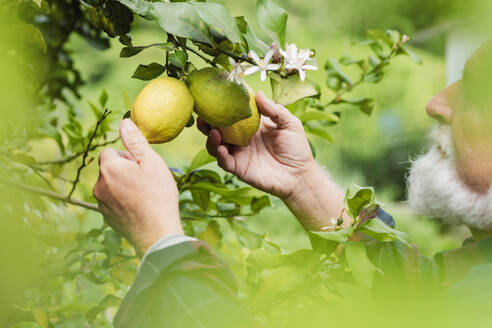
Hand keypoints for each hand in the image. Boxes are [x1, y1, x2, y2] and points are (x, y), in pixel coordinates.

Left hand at [93, 119, 182, 256]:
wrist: (156, 232)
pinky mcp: (107, 218)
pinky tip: (141, 208)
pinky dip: (124, 202)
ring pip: (111, 186)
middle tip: (146, 181)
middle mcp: (99, 185)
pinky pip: (113, 202)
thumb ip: (135, 141)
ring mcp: (101, 203)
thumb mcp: (150, 162)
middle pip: (110, 169)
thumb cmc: (157, 194)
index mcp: (108, 168)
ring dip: (124, 186)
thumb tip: (124, 122)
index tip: (142, 166)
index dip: (127, 156)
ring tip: (144, 195)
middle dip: (125, 171)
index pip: (110, 152)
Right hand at [198, 92, 348, 229]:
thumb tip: (258, 93)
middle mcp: (241, 139)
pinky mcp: (239, 168)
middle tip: (203, 114)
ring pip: (216, 145)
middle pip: (218, 129)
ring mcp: (239, 154)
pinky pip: (224, 161)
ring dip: (211, 138)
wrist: (300, 175)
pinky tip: (221, 147)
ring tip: (212, 131)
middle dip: (208, 122)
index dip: (222, 106)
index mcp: (251, 126)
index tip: (214, 96)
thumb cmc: (297, 148)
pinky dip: (219, 154)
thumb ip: (274, 110)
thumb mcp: (289, 123)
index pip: (233, 114)